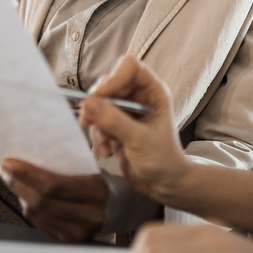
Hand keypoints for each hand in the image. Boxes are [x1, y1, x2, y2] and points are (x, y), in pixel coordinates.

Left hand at [0, 158, 107, 241]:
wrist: (123, 209)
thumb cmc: (105, 185)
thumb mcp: (91, 170)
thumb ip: (64, 168)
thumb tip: (28, 160)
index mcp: (96, 192)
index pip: (52, 185)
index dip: (26, 174)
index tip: (9, 162)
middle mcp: (89, 216)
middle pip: (41, 201)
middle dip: (17, 183)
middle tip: (5, 170)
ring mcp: (79, 232)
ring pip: (37, 215)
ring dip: (19, 196)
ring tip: (13, 180)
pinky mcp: (70, 241)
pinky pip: (40, 224)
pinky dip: (28, 208)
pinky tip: (25, 197)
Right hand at [77, 55, 189, 204]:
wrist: (163, 185)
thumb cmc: (163, 160)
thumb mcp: (139, 140)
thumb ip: (114, 121)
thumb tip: (88, 103)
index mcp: (152, 91)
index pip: (129, 67)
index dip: (114, 78)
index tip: (101, 97)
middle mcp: (138, 96)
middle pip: (108, 83)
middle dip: (97, 104)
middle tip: (88, 122)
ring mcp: (125, 110)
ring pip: (98, 103)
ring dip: (96, 124)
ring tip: (106, 145)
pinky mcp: (114, 125)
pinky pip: (96, 121)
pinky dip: (97, 135)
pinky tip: (107, 151)